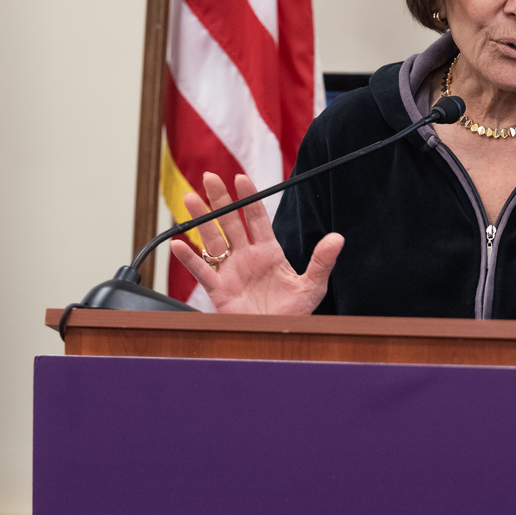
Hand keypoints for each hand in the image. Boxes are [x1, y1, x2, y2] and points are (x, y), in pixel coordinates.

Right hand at [170, 171, 343, 314]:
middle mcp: (247, 257)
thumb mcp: (312, 286)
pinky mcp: (219, 290)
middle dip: (220, 199)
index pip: (256, 218)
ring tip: (190, 198)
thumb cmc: (294, 313)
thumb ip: (322, 261)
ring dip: (201, 219)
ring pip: (212, 240)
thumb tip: (337, 238)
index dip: (248, 198)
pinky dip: (189, 259)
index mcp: (269, 252)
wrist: (277, 337)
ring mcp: (231, 271)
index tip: (241, 178)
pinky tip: (178, 244)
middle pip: (230, 222)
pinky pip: (201, 271)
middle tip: (210, 177)